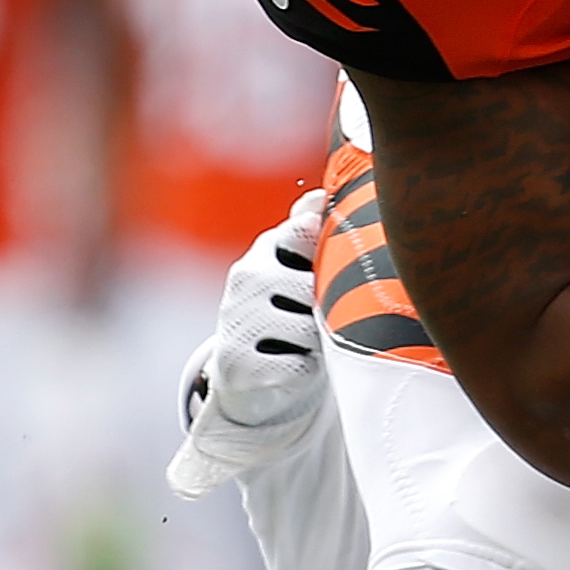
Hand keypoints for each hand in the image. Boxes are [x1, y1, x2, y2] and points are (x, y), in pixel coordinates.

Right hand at [167, 187, 329, 494]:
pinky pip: (297, 364)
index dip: (327, 250)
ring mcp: (238, 317)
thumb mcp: (300, 269)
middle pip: (319, 288)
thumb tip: (322, 194)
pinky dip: (302, 370)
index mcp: (269, 249)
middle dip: (329, 309)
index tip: (333, 265)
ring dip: (317, 343)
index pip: (305, 232)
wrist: (247, 374)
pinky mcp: (236, 361)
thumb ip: (313, 232)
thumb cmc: (288, 313)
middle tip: (318, 320)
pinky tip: (288, 364)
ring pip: (311, 329)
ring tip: (303, 343)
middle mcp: (247, 276)